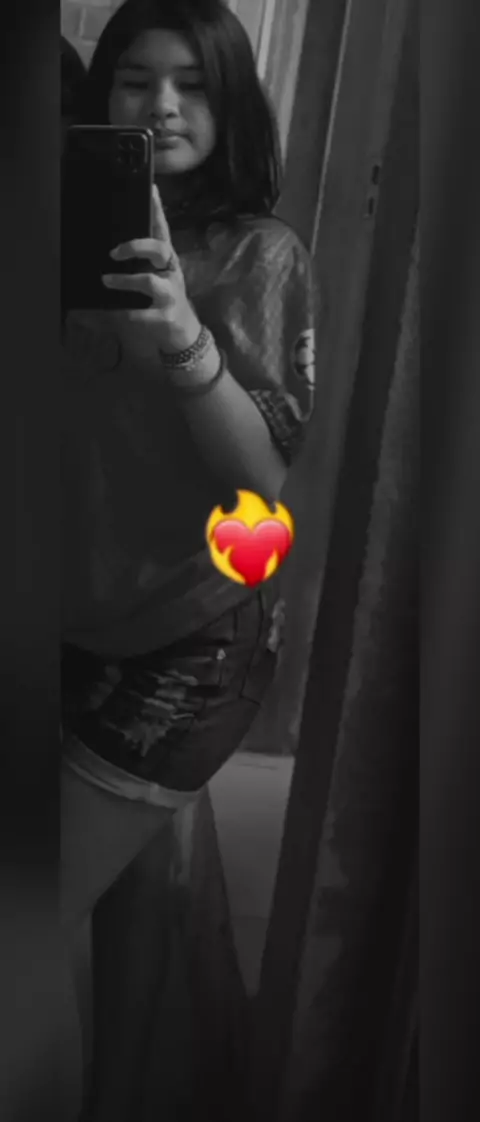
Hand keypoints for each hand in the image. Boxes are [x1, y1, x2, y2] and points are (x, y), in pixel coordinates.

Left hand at [102, 185, 200, 353]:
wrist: (182, 333)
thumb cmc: (162, 300)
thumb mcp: (154, 277)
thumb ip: (139, 263)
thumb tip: (108, 250)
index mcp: (167, 261)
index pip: (163, 231)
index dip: (158, 211)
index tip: (151, 189)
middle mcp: (172, 273)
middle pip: (160, 250)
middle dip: (137, 247)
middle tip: (113, 253)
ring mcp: (171, 295)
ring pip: (150, 282)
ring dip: (125, 281)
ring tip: (105, 281)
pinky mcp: (166, 317)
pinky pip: (142, 314)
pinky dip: (127, 314)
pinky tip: (116, 313)